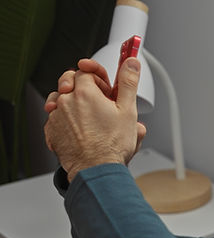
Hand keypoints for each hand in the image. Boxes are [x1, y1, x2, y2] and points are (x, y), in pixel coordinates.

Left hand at [43, 58, 146, 179]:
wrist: (95, 169)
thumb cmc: (111, 145)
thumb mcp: (128, 110)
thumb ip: (128, 82)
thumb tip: (131, 63)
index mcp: (85, 92)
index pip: (87, 71)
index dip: (99, 76)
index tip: (104, 77)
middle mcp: (66, 100)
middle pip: (70, 81)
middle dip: (83, 85)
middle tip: (98, 99)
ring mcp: (57, 115)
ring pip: (60, 98)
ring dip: (72, 101)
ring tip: (88, 115)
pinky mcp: (52, 130)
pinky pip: (55, 117)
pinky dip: (65, 119)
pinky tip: (79, 128)